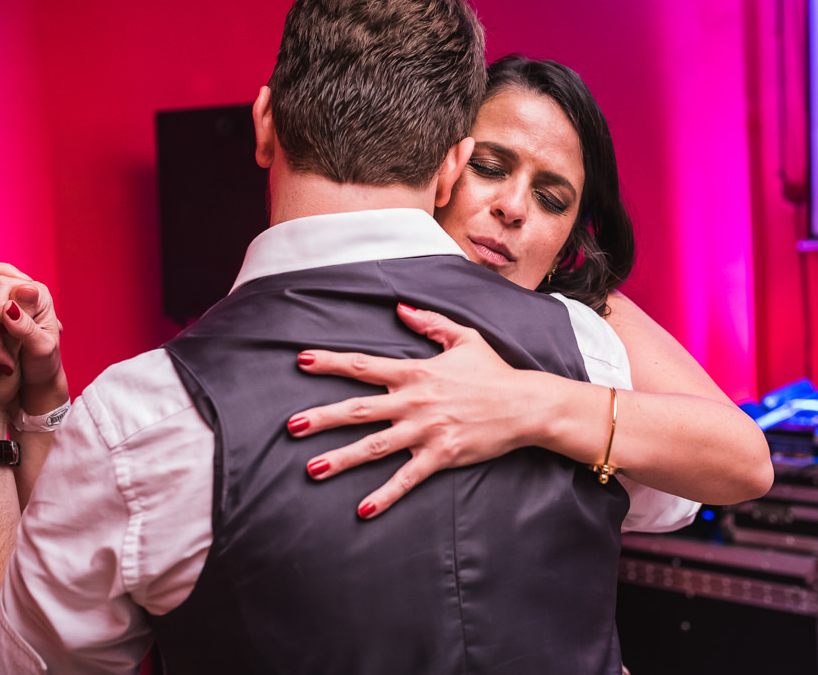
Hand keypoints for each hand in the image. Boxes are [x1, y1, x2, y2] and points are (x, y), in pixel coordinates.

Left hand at [0, 263, 32, 430]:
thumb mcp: (7, 346)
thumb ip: (17, 315)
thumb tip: (31, 287)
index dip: (3, 272)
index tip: (27, 284)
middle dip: (8, 290)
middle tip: (31, 297)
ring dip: (7, 306)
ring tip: (24, 319)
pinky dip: (4, 318)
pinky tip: (19, 328)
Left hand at [287, 303, 538, 518]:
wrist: (525, 404)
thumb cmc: (494, 372)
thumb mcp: (464, 338)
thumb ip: (430, 322)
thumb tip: (400, 308)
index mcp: (416, 372)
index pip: (364, 366)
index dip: (331, 362)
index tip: (301, 361)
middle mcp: (415, 401)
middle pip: (359, 409)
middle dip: (323, 417)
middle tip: (292, 426)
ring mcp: (426, 431)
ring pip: (375, 446)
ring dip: (343, 458)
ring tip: (313, 469)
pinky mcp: (441, 455)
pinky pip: (407, 477)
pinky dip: (386, 494)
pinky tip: (363, 509)